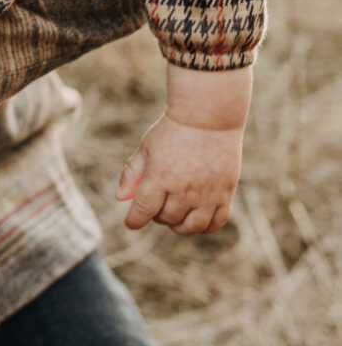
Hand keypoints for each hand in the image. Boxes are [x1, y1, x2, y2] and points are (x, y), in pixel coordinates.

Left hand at [116, 62, 251, 234]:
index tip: (131, 223)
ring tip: (177, 213)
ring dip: (180, 226)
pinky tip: (197, 217)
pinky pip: (216, 223)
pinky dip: (205, 227)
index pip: (143, 211)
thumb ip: (132, 174)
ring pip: (191, 227)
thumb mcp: (147, 148)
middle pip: (167, 219)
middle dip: (158, 215)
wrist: (208, 117)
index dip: (134, 221)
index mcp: (159, 178)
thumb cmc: (173, 131)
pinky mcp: (225, 193)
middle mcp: (183, 190)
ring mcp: (206, 194)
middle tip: (159, 203)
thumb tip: (120, 198)